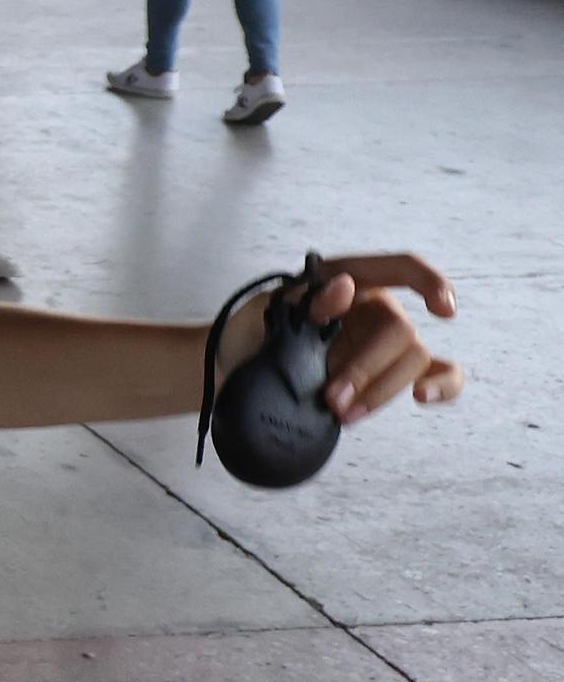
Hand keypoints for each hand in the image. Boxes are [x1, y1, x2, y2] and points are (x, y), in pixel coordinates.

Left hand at [218, 254, 460, 423]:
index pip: (399, 268)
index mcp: (346, 280)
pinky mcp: (391, 374)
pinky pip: (439, 373)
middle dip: (367, 369)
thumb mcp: (267, 311)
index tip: (443, 311)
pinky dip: (442, 385)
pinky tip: (421, 398)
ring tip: (342, 414)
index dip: (428, 281)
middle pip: (399, 331)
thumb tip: (346, 286)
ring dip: (381, 391)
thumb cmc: (253, 332)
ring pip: (414, 359)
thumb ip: (307, 300)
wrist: (238, 372)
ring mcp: (384, 342)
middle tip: (331, 398)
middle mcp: (373, 307)